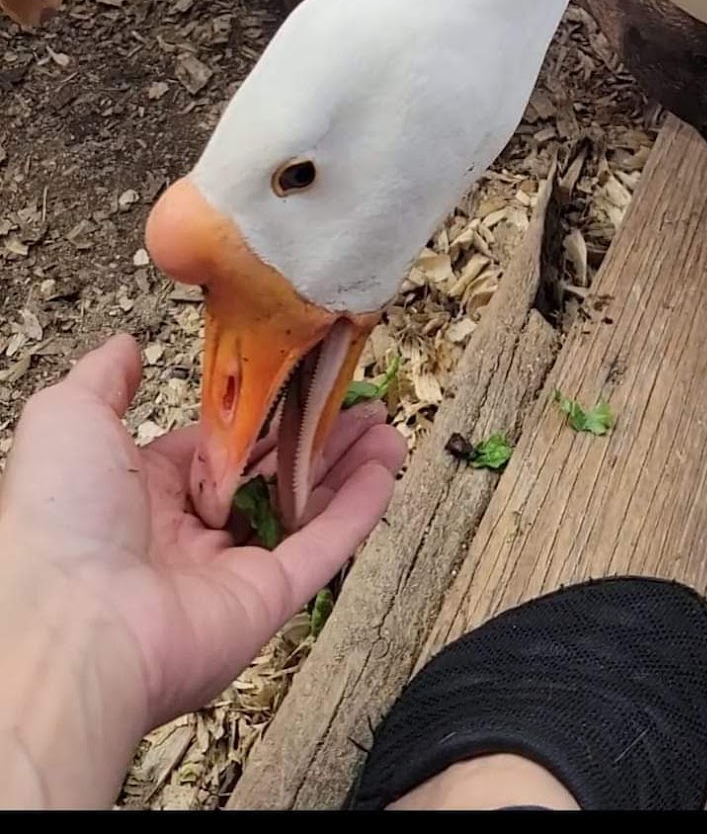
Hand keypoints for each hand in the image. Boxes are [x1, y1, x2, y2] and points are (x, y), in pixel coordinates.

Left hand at [0, 334, 404, 806]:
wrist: (68, 622)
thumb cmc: (58, 519)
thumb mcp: (68, 419)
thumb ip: (104, 379)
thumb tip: (127, 346)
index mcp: (144, 492)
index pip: (215, 444)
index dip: (258, 410)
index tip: (295, 376)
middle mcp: (189, 532)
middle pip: (270, 474)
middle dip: (316, 435)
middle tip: (358, 401)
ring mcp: (231, 569)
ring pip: (304, 508)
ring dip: (348, 465)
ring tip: (386, 425)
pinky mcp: (265, 600)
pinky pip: (322, 548)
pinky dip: (358, 509)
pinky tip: (385, 467)